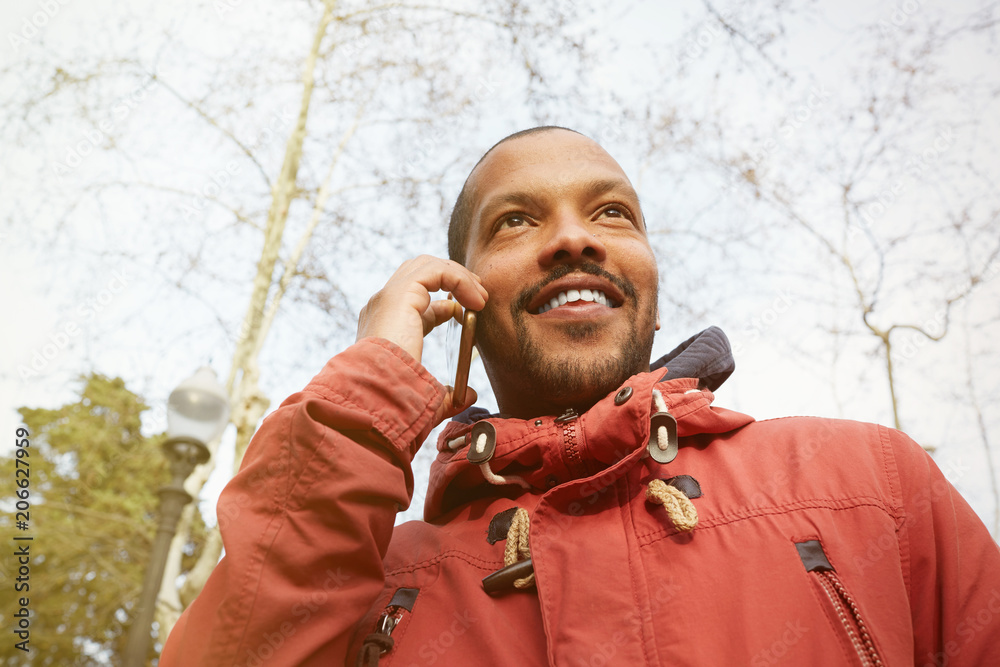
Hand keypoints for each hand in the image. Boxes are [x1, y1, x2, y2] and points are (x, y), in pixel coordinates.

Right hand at [357, 255, 487, 419]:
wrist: (375, 395)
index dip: (444, 304)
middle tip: (479, 296)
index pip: (414, 301)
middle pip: (419, 272)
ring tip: (481, 296)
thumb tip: (469, 396)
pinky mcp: (401, 293)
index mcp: (382, 326)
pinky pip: (436, 271)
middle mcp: (381, 306)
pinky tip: (475, 300)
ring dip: (459, 275)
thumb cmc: (393, 400)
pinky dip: (460, 279)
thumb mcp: (425, 394)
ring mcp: (388, 296)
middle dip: (452, 278)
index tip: (466, 315)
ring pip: (427, 265)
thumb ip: (447, 395)